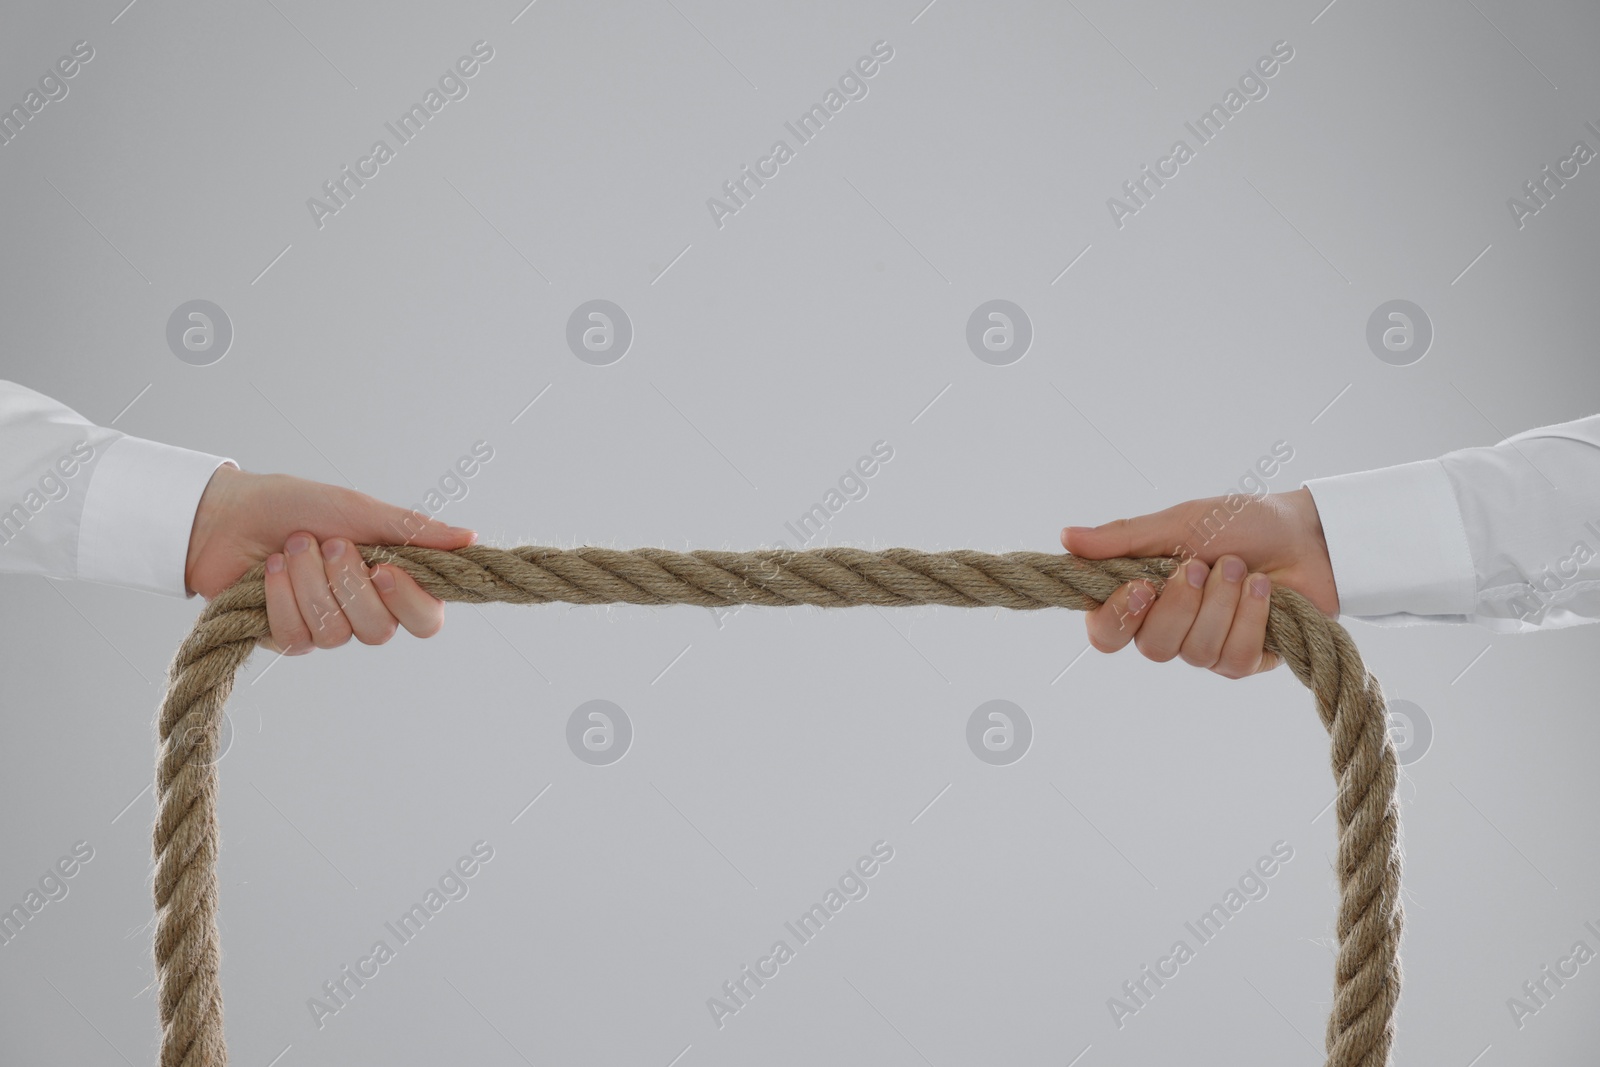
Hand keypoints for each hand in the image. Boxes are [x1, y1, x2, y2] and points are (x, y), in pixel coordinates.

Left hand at [184, 464, 477, 654]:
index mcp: (393, 580)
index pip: (427, 619)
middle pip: (380, 631)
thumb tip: (470, 537)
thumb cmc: (297, 505)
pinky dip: (281, 598)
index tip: (384, 568)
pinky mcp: (289, 637)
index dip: (410, 602)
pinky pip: (297, 636)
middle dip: (348, 585)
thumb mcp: (360, 510)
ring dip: (310, 583)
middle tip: (329, 543)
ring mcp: (328, 627)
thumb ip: (413, 529)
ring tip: (293, 546)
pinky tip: (270, 570)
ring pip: (335, 633)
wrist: (228, 514)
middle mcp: (366, 610)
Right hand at [1061, 487, 1337, 677]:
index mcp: (1140, 595)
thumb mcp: (1177, 523)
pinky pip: (1234, 658)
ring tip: (1243, 569)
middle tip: (1204, 564)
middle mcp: (1166, 627)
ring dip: (1224, 604)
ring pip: (1196, 652)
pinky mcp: (1242, 660)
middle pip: (1151, 647)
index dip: (1116, 619)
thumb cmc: (1239, 523)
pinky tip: (1265, 592)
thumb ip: (1122, 538)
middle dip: (1184, 604)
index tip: (1141, 587)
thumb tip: (1065, 537)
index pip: (1104, 632)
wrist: (1308, 536)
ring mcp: (1204, 648)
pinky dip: (1252, 619)